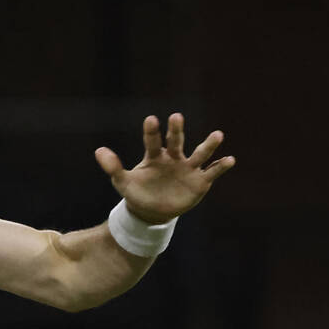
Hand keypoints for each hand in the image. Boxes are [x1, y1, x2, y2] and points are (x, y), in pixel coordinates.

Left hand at [94, 113, 234, 223]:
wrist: (152, 212)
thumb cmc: (137, 192)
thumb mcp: (122, 182)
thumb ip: (113, 167)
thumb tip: (98, 150)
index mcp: (154, 156)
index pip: (153, 141)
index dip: (152, 131)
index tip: (151, 119)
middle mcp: (173, 158)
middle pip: (176, 141)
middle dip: (176, 130)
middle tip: (176, 117)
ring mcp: (188, 168)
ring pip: (200, 154)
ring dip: (209, 145)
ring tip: (218, 135)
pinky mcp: (200, 181)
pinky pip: (212, 171)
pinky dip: (221, 166)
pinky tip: (230, 159)